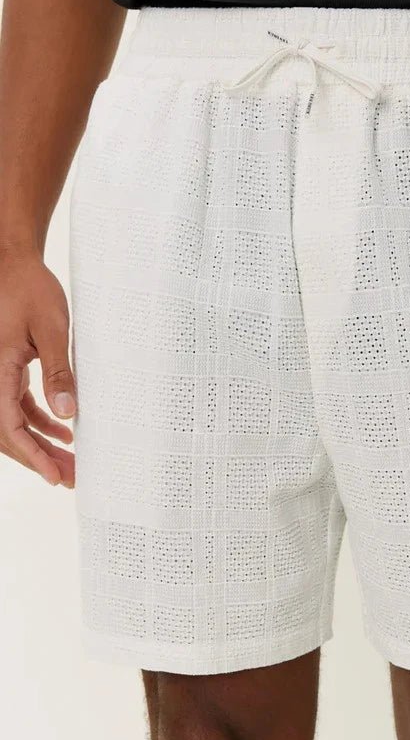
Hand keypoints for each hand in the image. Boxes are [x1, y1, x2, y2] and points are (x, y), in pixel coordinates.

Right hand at [0, 247, 75, 486]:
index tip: (55, 476)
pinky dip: (39, 422)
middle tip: (72, 477)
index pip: (9, 427)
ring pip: (14, 422)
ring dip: (41, 444)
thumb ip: (58, 372)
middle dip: (40, 459)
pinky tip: (62, 432)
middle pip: (10, 432)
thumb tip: (67, 412)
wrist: (14, 262)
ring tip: (72, 462)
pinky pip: (17, 406)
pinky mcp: (7, 368)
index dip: (32, 456)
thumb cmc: (28, 287)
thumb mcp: (51, 329)